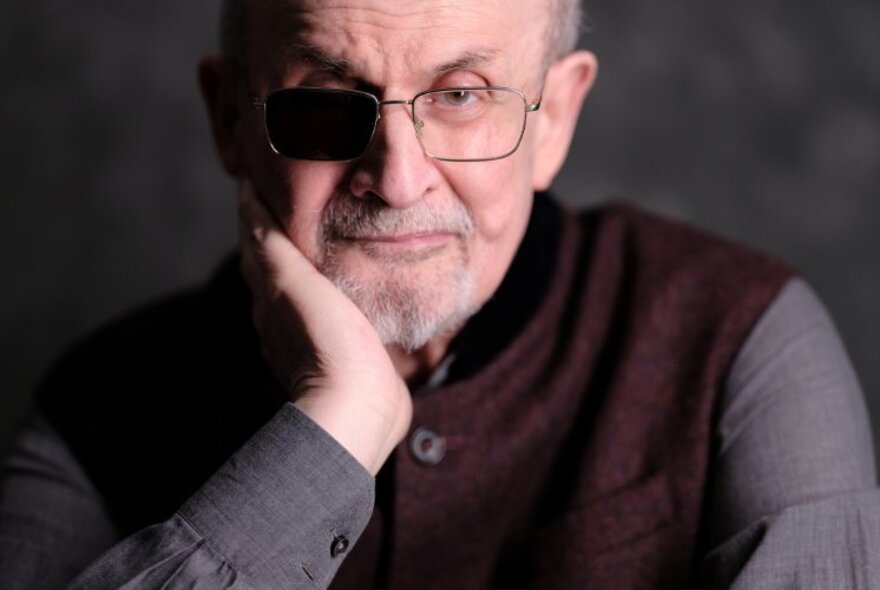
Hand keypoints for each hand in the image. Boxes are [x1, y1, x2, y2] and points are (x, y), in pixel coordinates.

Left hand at [238, 180, 412, 474]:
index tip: (261, 180)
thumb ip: (273, 247)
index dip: (256, 212)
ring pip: (299, 287)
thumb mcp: (294, 285)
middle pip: (273, 264)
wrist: (359, 410)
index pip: (255, 243)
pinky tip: (346, 282)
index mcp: (269, 296)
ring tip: (320, 233)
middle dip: (277, 231)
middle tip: (292, 198)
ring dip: (302, 260)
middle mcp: (281, 317)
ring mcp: (309, 337)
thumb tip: (247, 202)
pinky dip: (328, 285)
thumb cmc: (330, 346)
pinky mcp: (342, 352)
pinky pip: (328, 307)